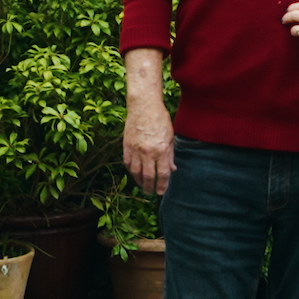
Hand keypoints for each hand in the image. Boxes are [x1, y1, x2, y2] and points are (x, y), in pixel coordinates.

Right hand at [123, 49, 174, 194]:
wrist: (143, 106)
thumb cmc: (160, 119)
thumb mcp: (170, 137)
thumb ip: (170, 155)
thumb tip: (172, 169)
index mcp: (161, 150)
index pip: (162, 174)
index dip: (162, 185)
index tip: (161, 192)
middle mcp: (148, 152)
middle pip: (148, 176)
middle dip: (150, 187)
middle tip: (151, 192)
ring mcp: (136, 149)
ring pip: (136, 172)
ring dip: (139, 181)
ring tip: (142, 185)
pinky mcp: (126, 145)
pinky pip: (128, 163)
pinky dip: (131, 170)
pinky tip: (134, 173)